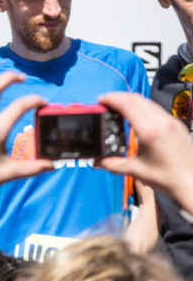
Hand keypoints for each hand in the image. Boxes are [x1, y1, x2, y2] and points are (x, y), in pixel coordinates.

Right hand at [99, 91, 192, 209]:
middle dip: (119, 97)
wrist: (192, 182)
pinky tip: (137, 116)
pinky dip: (143, 107)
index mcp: (150, 131)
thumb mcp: (136, 171)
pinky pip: (157, 109)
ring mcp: (171, 122)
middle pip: (136, 98)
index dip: (112, 99)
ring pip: (148, 102)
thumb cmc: (169, 178)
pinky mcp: (177, 125)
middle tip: (107, 102)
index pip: (127, 104)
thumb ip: (113, 164)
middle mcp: (162, 122)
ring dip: (131, 101)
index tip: (101, 100)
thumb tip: (98, 161)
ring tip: (119, 107)